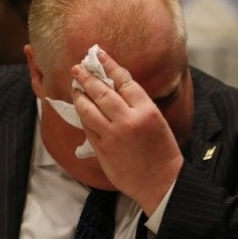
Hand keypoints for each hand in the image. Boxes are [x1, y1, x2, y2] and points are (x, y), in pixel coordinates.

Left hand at [71, 52, 183, 215]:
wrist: (162, 183)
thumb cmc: (162, 152)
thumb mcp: (157, 121)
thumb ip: (137, 105)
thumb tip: (116, 89)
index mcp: (146, 111)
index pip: (123, 81)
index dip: (109, 65)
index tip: (99, 55)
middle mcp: (128, 120)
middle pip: (102, 92)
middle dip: (87, 78)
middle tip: (77, 68)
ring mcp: (113, 136)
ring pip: (89, 110)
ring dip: (80, 96)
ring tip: (74, 87)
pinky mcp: (102, 150)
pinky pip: (88, 128)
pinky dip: (83, 116)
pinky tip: (79, 109)